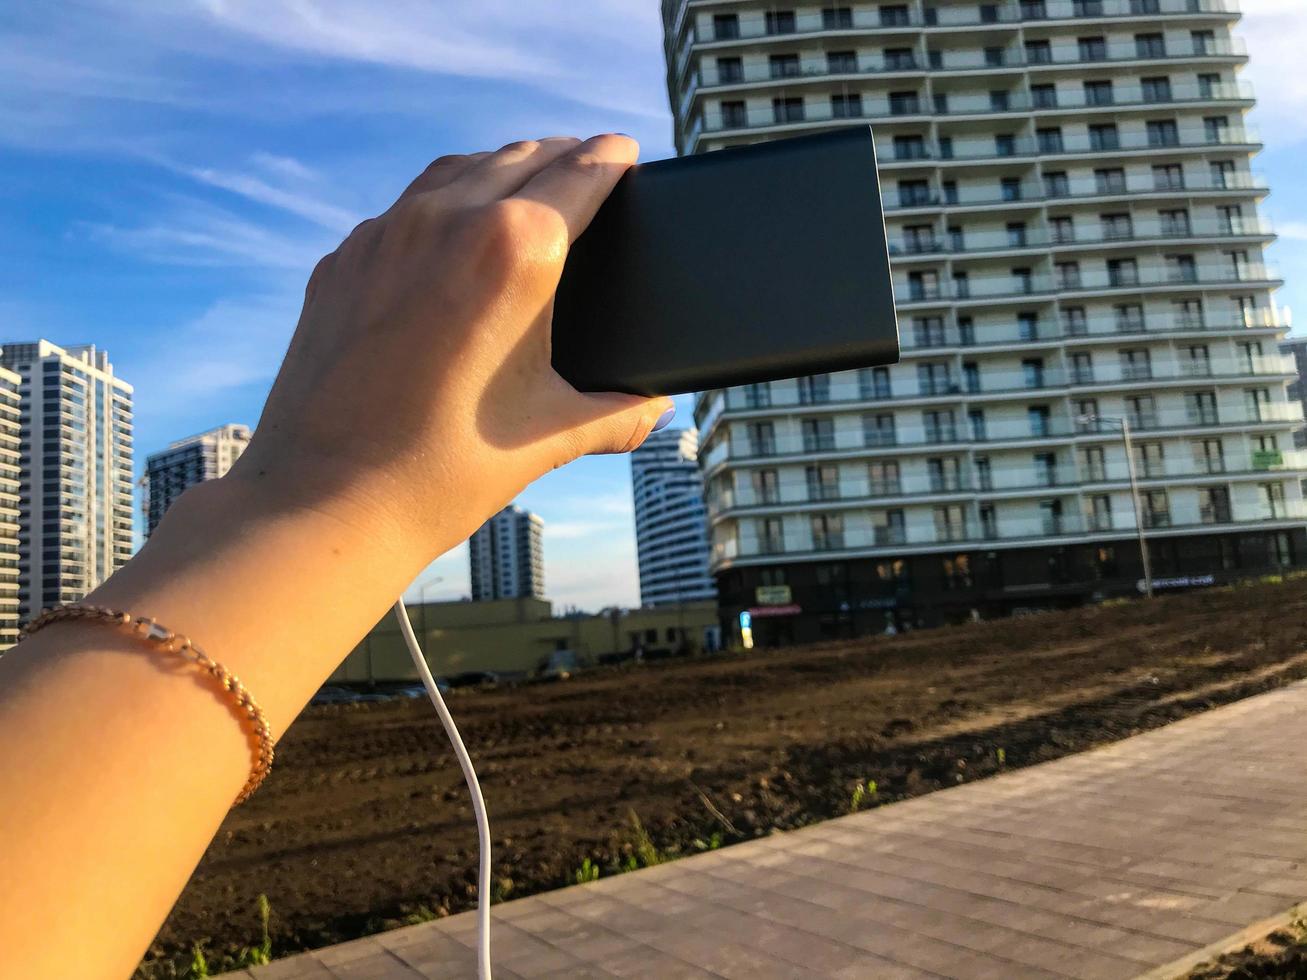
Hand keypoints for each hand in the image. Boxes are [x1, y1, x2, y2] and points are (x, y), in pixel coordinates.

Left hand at [232, 134, 673, 563]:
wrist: (323, 502)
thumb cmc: (441, 473)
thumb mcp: (549, 436)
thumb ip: (618, 414)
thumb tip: (654, 408)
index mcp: (516, 251)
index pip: (584, 173)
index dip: (615, 159)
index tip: (627, 153)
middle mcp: (447, 219)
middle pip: (524, 156)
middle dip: (565, 156)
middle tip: (590, 166)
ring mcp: (385, 234)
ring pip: (459, 169)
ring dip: (504, 166)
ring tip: (530, 184)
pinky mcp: (343, 261)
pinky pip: (406, 208)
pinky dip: (444, 202)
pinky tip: (454, 233)